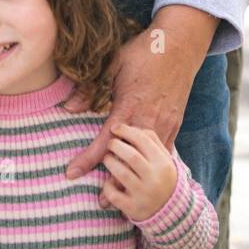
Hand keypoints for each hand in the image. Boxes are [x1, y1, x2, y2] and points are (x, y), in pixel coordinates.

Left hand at [62, 27, 195, 199]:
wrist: (178, 46)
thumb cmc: (143, 53)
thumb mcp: (113, 65)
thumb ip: (92, 89)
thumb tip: (69, 108)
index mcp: (129, 106)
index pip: (105, 141)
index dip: (87, 159)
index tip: (72, 174)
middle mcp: (148, 121)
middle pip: (128, 159)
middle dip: (114, 180)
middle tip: (100, 201)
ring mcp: (165, 124)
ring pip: (148, 160)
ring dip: (135, 178)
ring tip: (124, 198)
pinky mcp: (175, 124)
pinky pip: (164, 151)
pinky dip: (154, 165)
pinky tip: (148, 177)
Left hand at [101, 123, 178, 222]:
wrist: (172, 211)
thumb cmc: (163, 177)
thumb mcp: (164, 158)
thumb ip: (152, 141)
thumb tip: (132, 127)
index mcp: (163, 163)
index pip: (143, 140)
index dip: (126, 131)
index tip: (115, 128)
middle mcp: (155, 178)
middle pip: (131, 155)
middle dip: (115, 145)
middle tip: (110, 143)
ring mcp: (144, 194)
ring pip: (121, 173)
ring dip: (110, 162)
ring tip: (108, 158)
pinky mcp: (134, 209)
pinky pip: (114, 195)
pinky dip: (107, 187)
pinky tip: (108, 182)